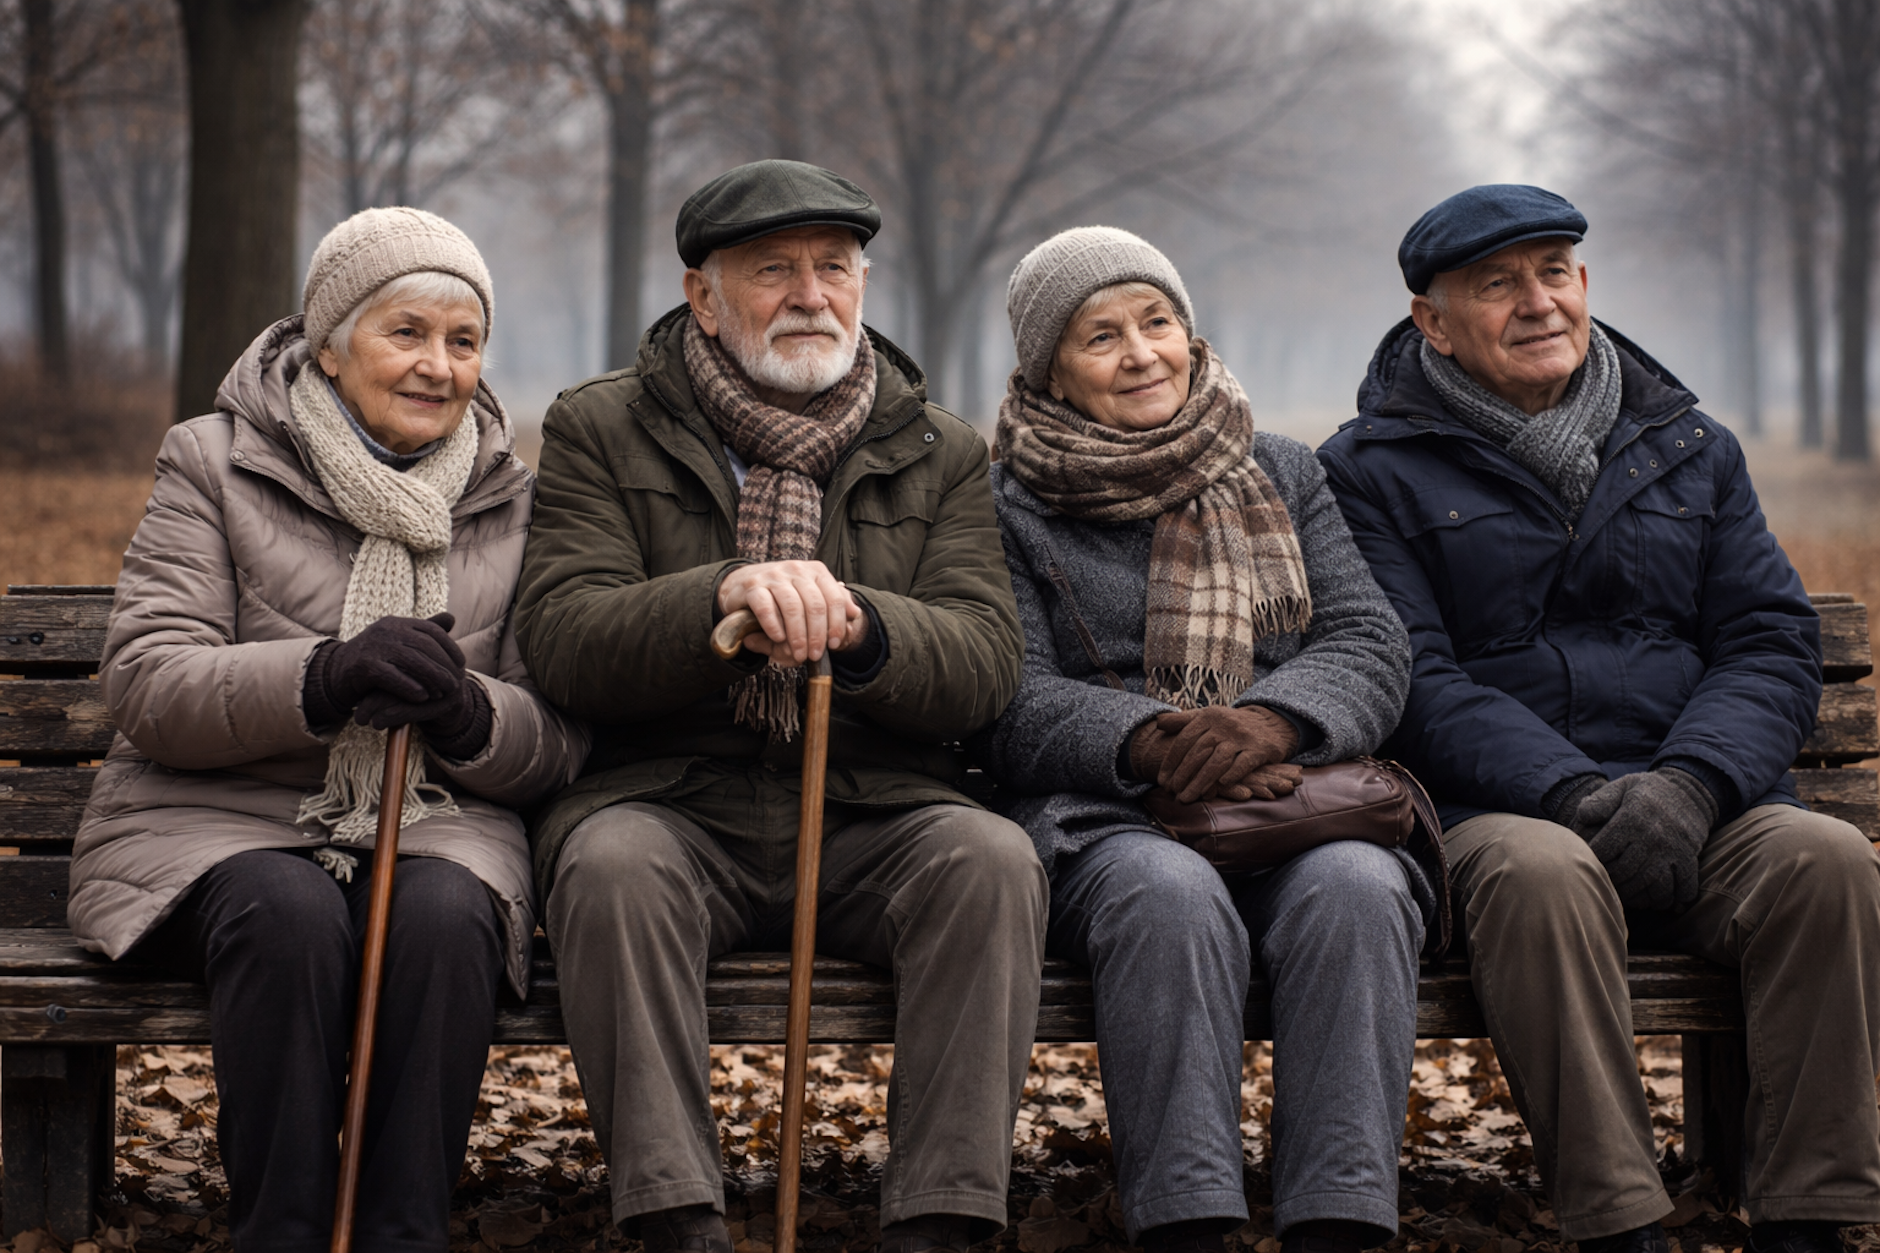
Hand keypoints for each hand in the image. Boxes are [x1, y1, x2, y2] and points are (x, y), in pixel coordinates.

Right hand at [314, 613, 464, 722]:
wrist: (337, 673)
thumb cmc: (375, 658)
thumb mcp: (399, 642)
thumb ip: (423, 631)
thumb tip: (451, 618)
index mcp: (397, 623)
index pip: (431, 630)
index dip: (449, 646)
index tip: (461, 663)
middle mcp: (386, 630)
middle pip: (424, 645)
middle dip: (443, 664)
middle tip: (457, 681)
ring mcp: (373, 646)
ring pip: (411, 660)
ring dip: (432, 677)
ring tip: (446, 691)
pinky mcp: (363, 665)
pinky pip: (391, 676)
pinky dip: (409, 687)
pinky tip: (423, 697)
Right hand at [717, 560, 865, 665]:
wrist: (742, 584)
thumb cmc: (782, 596)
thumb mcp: (810, 597)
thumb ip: (832, 604)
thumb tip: (855, 613)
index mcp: (815, 571)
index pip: (834, 598)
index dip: (836, 624)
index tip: (834, 644)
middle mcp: (796, 569)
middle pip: (815, 605)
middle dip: (817, 635)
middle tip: (815, 655)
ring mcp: (773, 576)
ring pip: (792, 607)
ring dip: (797, 635)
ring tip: (798, 654)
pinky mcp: (752, 586)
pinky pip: (766, 607)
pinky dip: (774, 626)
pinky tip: (778, 638)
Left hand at [1155, 704, 1299, 803]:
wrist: (1272, 723)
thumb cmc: (1232, 726)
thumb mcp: (1209, 717)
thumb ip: (1183, 720)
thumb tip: (1158, 722)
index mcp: (1208, 717)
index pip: (1184, 740)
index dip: (1171, 762)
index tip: (1162, 781)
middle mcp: (1224, 725)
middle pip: (1199, 752)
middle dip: (1183, 775)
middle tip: (1173, 793)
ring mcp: (1242, 737)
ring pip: (1217, 761)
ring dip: (1201, 781)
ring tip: (1189, 797)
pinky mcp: (1260, 749)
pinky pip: (1243, 763)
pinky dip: (1232, 775)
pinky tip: (1221, 786)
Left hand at [1571, 768, 1717, 911]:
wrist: (1689, 792)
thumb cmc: (1647, 792)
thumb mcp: (1623, 786)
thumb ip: (1600, 800)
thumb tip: (1582, 815)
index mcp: (1632, 818)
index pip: (1604, 850)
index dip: (1592, 860)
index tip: (1587, 862)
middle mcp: (1652, 837)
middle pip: (1625, 872)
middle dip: (1611, 881)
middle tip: (1604, 882)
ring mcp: (1673, 850)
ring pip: (1652, 885)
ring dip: (1639, 896)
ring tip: (1627, 897)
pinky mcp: (1689, 859)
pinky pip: (1683, 887)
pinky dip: (1672, 899)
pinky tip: (1658, 901)